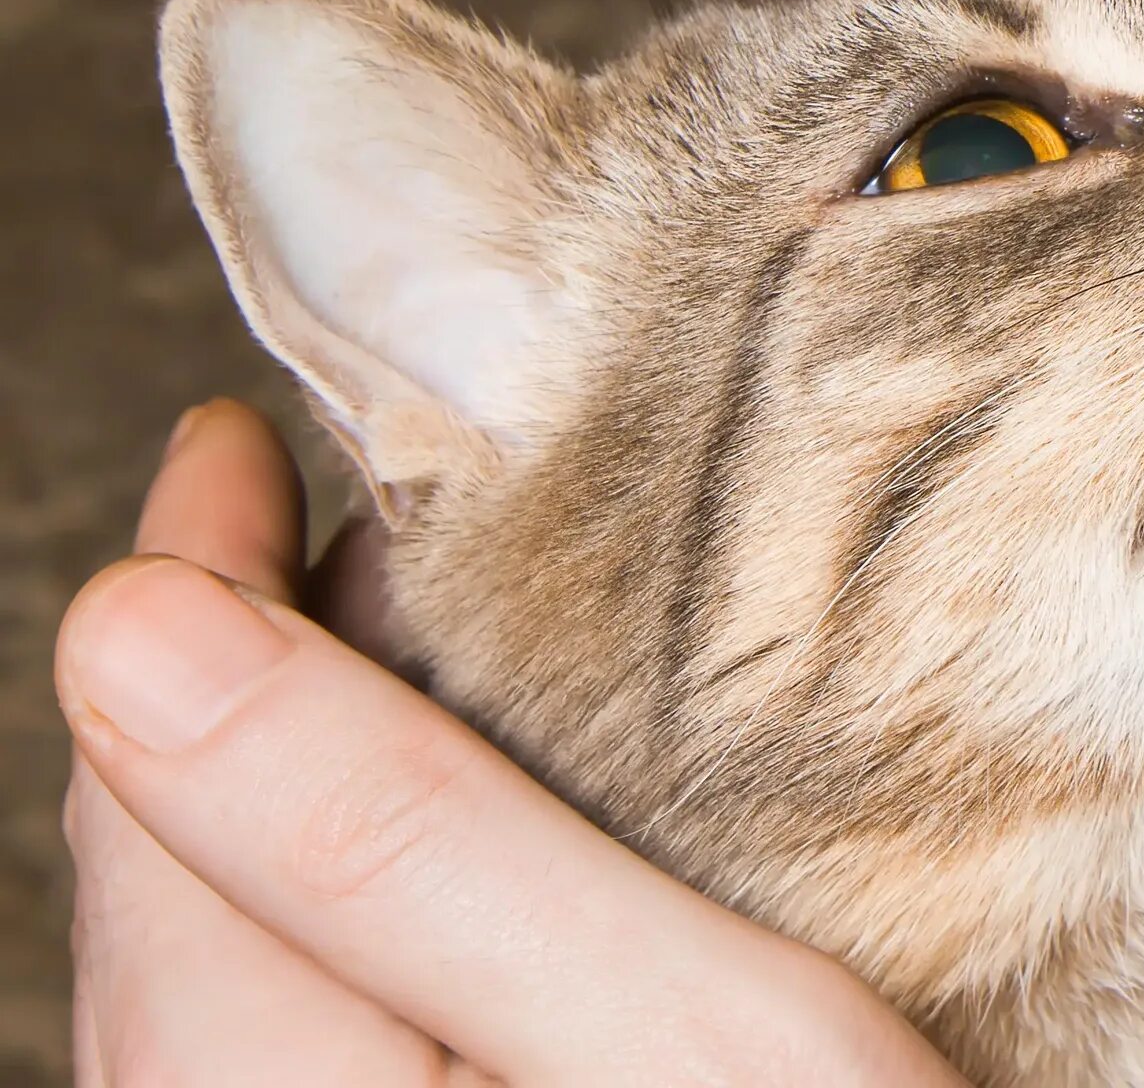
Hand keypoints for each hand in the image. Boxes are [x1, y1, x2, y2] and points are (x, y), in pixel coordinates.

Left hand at [58, 398, 962, 1086]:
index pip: (156, 805)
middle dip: (237, 671)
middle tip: (341, 510)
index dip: (189, 592)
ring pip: (226, 974)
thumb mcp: (682, 1034)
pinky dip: (348, 907)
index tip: (241, 441)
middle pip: (170, 890)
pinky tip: (453, 856)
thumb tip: (136, 631)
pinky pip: (303, 1048)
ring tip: (398, 647)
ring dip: (289, 790)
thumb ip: (399, 845)